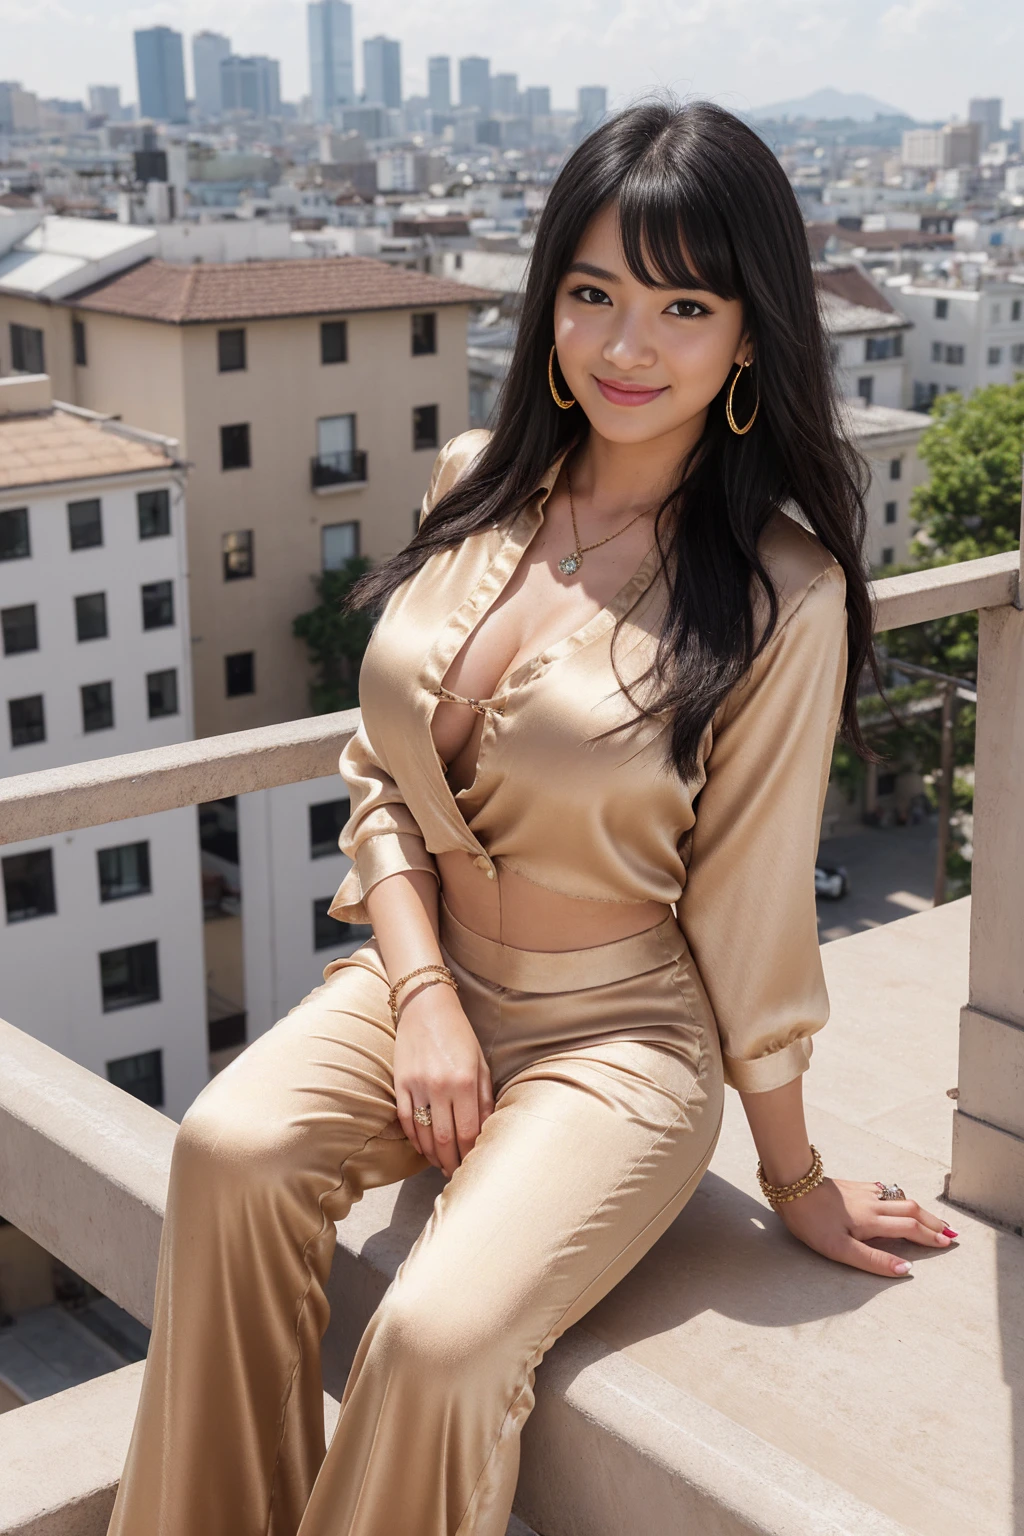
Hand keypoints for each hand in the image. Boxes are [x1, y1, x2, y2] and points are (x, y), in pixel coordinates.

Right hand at [393, 981, 494, 1177]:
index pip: (469, 1131)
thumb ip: (485, 1098)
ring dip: (433, 1155)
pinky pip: (406, 1121)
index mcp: (465, 1081)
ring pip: (424, 1135)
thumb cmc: (460, 1035)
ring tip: (441, 1164)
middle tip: (456, 1173)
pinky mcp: (400, 1083)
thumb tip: (486, 1130)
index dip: (471, 1153)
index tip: (473, 1164)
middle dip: (452, 1162)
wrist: (426, 1007)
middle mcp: (440, 1086)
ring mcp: (417, 1086)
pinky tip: (423, 1147)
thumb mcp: (481, 1063)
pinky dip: (414, 1139)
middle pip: (445, 1139)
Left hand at [776, 1177, 957, 1277]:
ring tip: (929, 1217)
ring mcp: (862, 1192)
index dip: (930, 1236)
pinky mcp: (852, 1185)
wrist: (792, 1185)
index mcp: (872, 1221)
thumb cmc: (811, 1221)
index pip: (910, 1228)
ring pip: (899, 1198)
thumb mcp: (840, 1248)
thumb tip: (905, 1271)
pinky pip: (883, 1189)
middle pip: (911, 1209)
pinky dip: (897, 1196)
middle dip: (932, 1221)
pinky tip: (894, 1196)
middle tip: (950, 1231)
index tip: (948, 1243)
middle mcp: (872, 1204)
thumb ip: (873, 1260)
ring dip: (918, 1208)